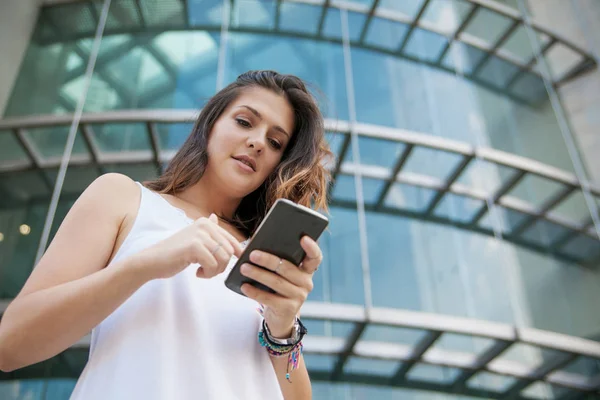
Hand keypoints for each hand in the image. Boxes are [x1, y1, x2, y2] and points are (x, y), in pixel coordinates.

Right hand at [129, 214, 243, 280]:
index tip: (230, 263)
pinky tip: (197, 273)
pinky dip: (208, 273)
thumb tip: (215, 217)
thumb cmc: (174, 253)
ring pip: (223, 258)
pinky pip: (213, 265)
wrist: (152, 261)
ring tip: (202, 272)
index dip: (235, 254)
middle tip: (208, 271)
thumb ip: (207, 231)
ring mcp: (200, 235)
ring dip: (215, 271)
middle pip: (229, 251)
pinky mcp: (194, 246)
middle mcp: (205, 225)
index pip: (232, 240)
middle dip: (222, 266)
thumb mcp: (192, 239)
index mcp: (206, 223)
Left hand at [239, 236, 322, 337]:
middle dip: (268, 260)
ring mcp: (299, 297)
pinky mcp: (288, 309)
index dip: (311, 247)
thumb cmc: (277, 288)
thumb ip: (277, 262)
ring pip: (277, 282)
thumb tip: (256, 248)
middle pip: (287, 268)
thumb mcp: (281, 275)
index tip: (303, 238)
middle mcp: (306, 283)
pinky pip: (269, 298)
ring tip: (244, 268)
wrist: (280, 317)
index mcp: (306, 270)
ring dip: (258, 274)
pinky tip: (244, 286)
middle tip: (252, 254)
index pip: (315, 257)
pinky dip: (255, 292)